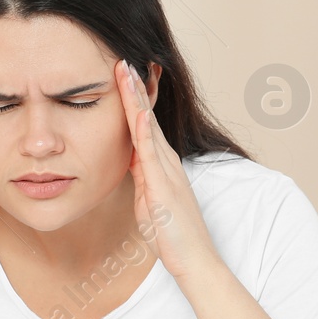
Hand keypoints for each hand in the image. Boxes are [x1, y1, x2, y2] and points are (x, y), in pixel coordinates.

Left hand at [117, 59, 218, 279]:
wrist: (194, 260)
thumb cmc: (173, 236)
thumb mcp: (149, 201)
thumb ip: (142, 179)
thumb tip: (131, 163)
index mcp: (161, 165)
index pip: (144, 125)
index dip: (134, 99)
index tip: (123, 75)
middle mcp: (166, 162)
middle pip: (146, 117)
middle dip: (135, 88)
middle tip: (123, 59)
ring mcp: (166, 173)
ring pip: (148, 128)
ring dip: (136, 99)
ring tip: (125, 71)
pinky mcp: (163, 188)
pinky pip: (150, 155)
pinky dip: (143, 132)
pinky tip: (136, 114)